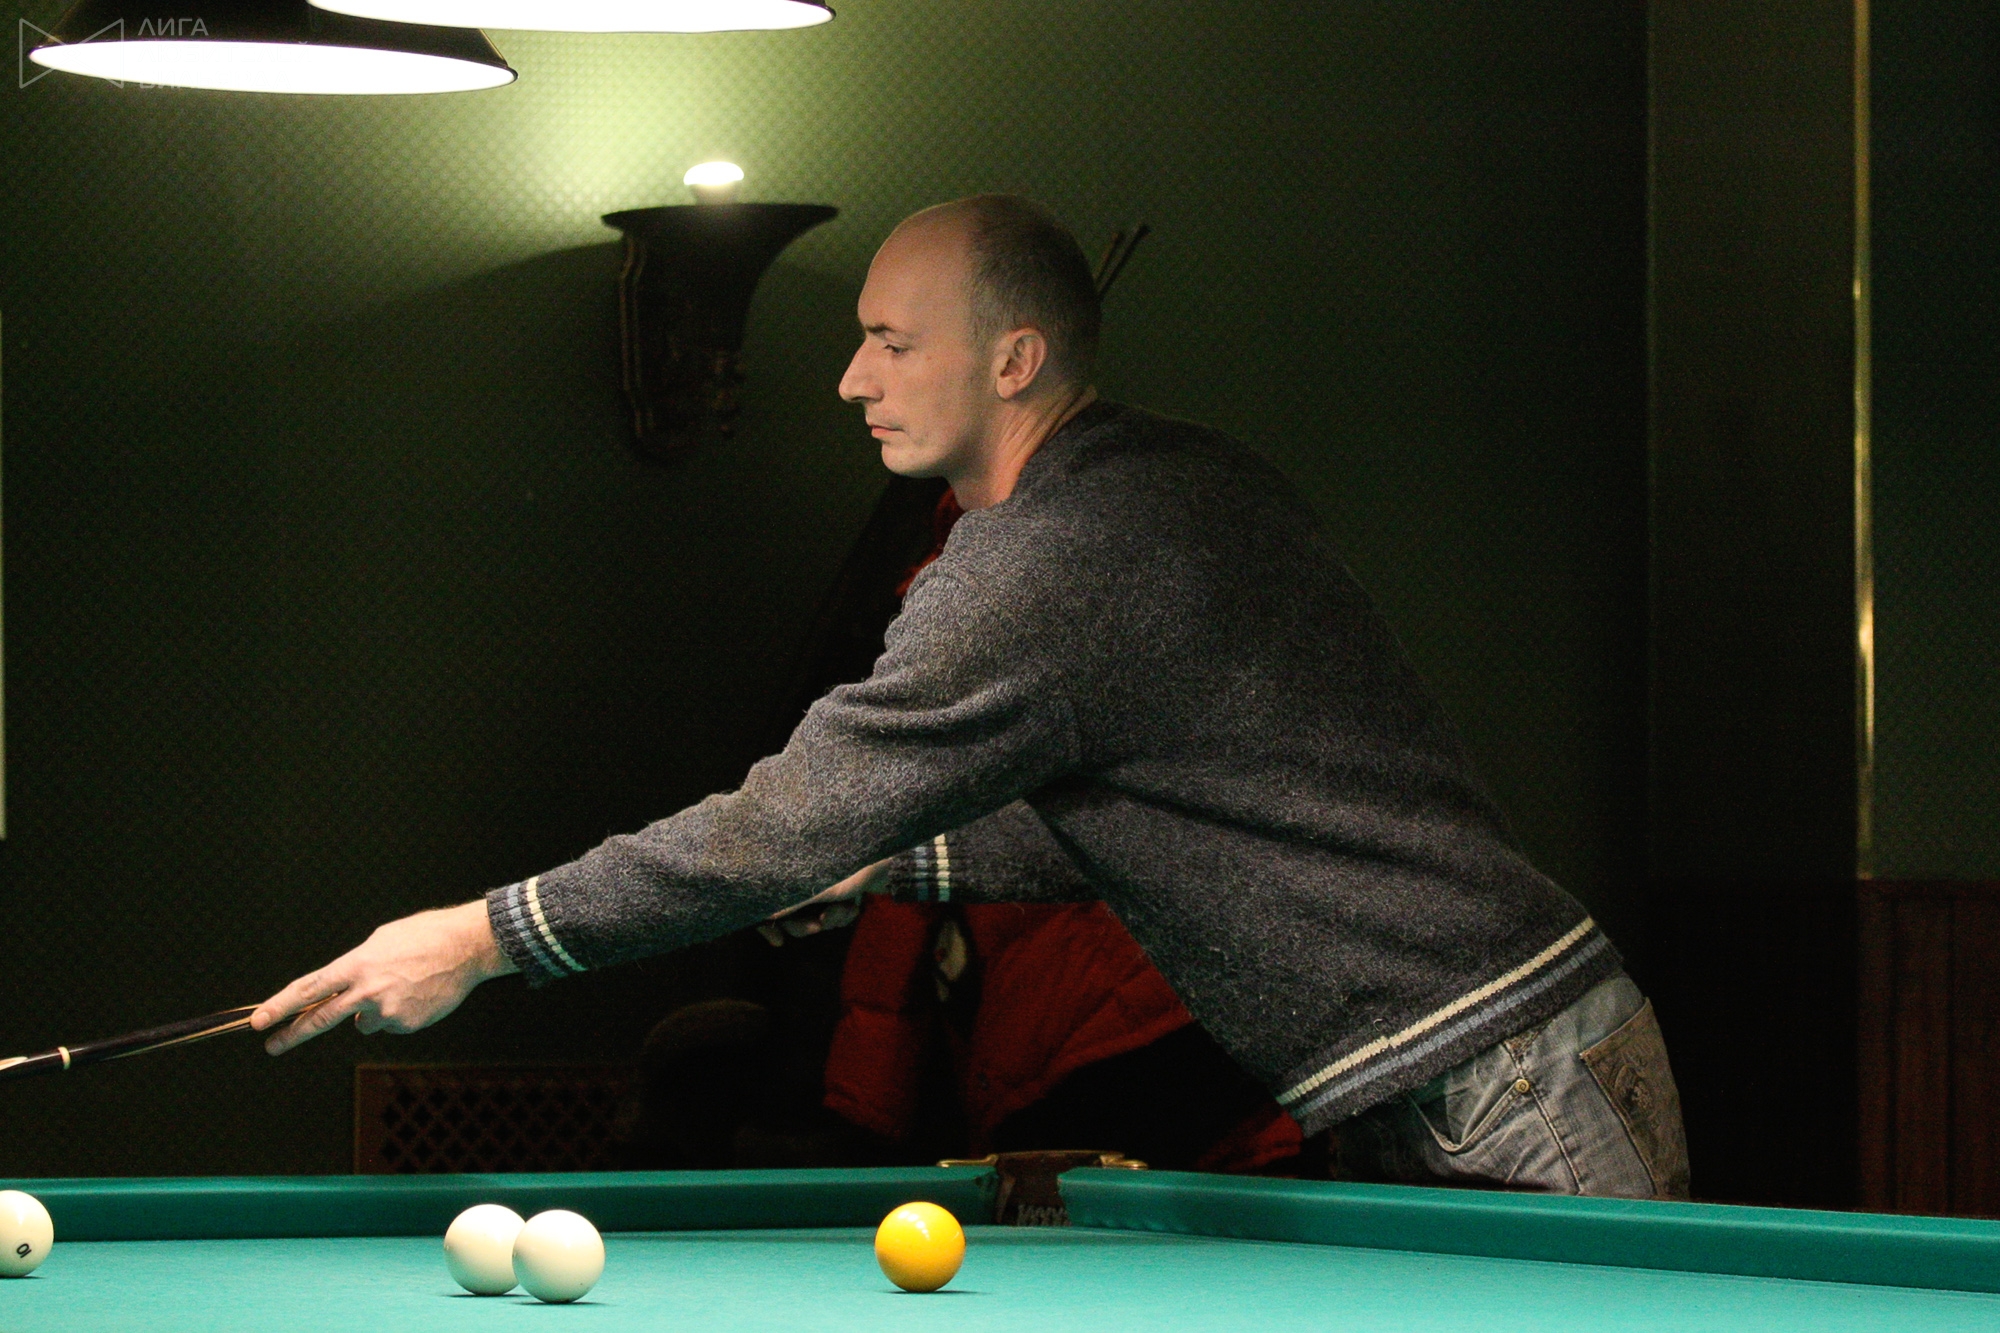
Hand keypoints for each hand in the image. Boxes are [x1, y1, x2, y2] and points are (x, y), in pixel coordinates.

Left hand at [251, 900, 518, 1054]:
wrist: (467, 947)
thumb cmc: (424, 936)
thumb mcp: (381, 940)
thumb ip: (356, 967)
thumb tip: (342, 991)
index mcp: (357, 964)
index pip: (309, 989)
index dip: (280, 1006)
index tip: (258, 1021)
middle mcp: (367, 991)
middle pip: (320, 1018)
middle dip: (292, 1034)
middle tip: (272, 1045)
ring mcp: (387, 1011)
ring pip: (364, 1021)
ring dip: (373, 1010)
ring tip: (401, 985)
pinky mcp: (406, 1025)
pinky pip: (390, 1024)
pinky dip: (398, 1013)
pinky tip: (417, 993)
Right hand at [756, 859, 891, 946]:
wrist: (889, 857)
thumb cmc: (848, 867)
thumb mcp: (815, 889)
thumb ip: (786, 905)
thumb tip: (771, 928)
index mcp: (786, 867)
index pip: (765, 902)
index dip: (766, 924)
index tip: (778, 942)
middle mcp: (799, 875)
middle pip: (789, 915)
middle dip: (805, 924)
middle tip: (820, 924)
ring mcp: (820, 884)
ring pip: (814, 918)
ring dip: (830, 919)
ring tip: (846, 907)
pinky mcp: (839, 889)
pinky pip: (834, 915)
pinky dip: (842, 915)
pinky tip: (854, 907)